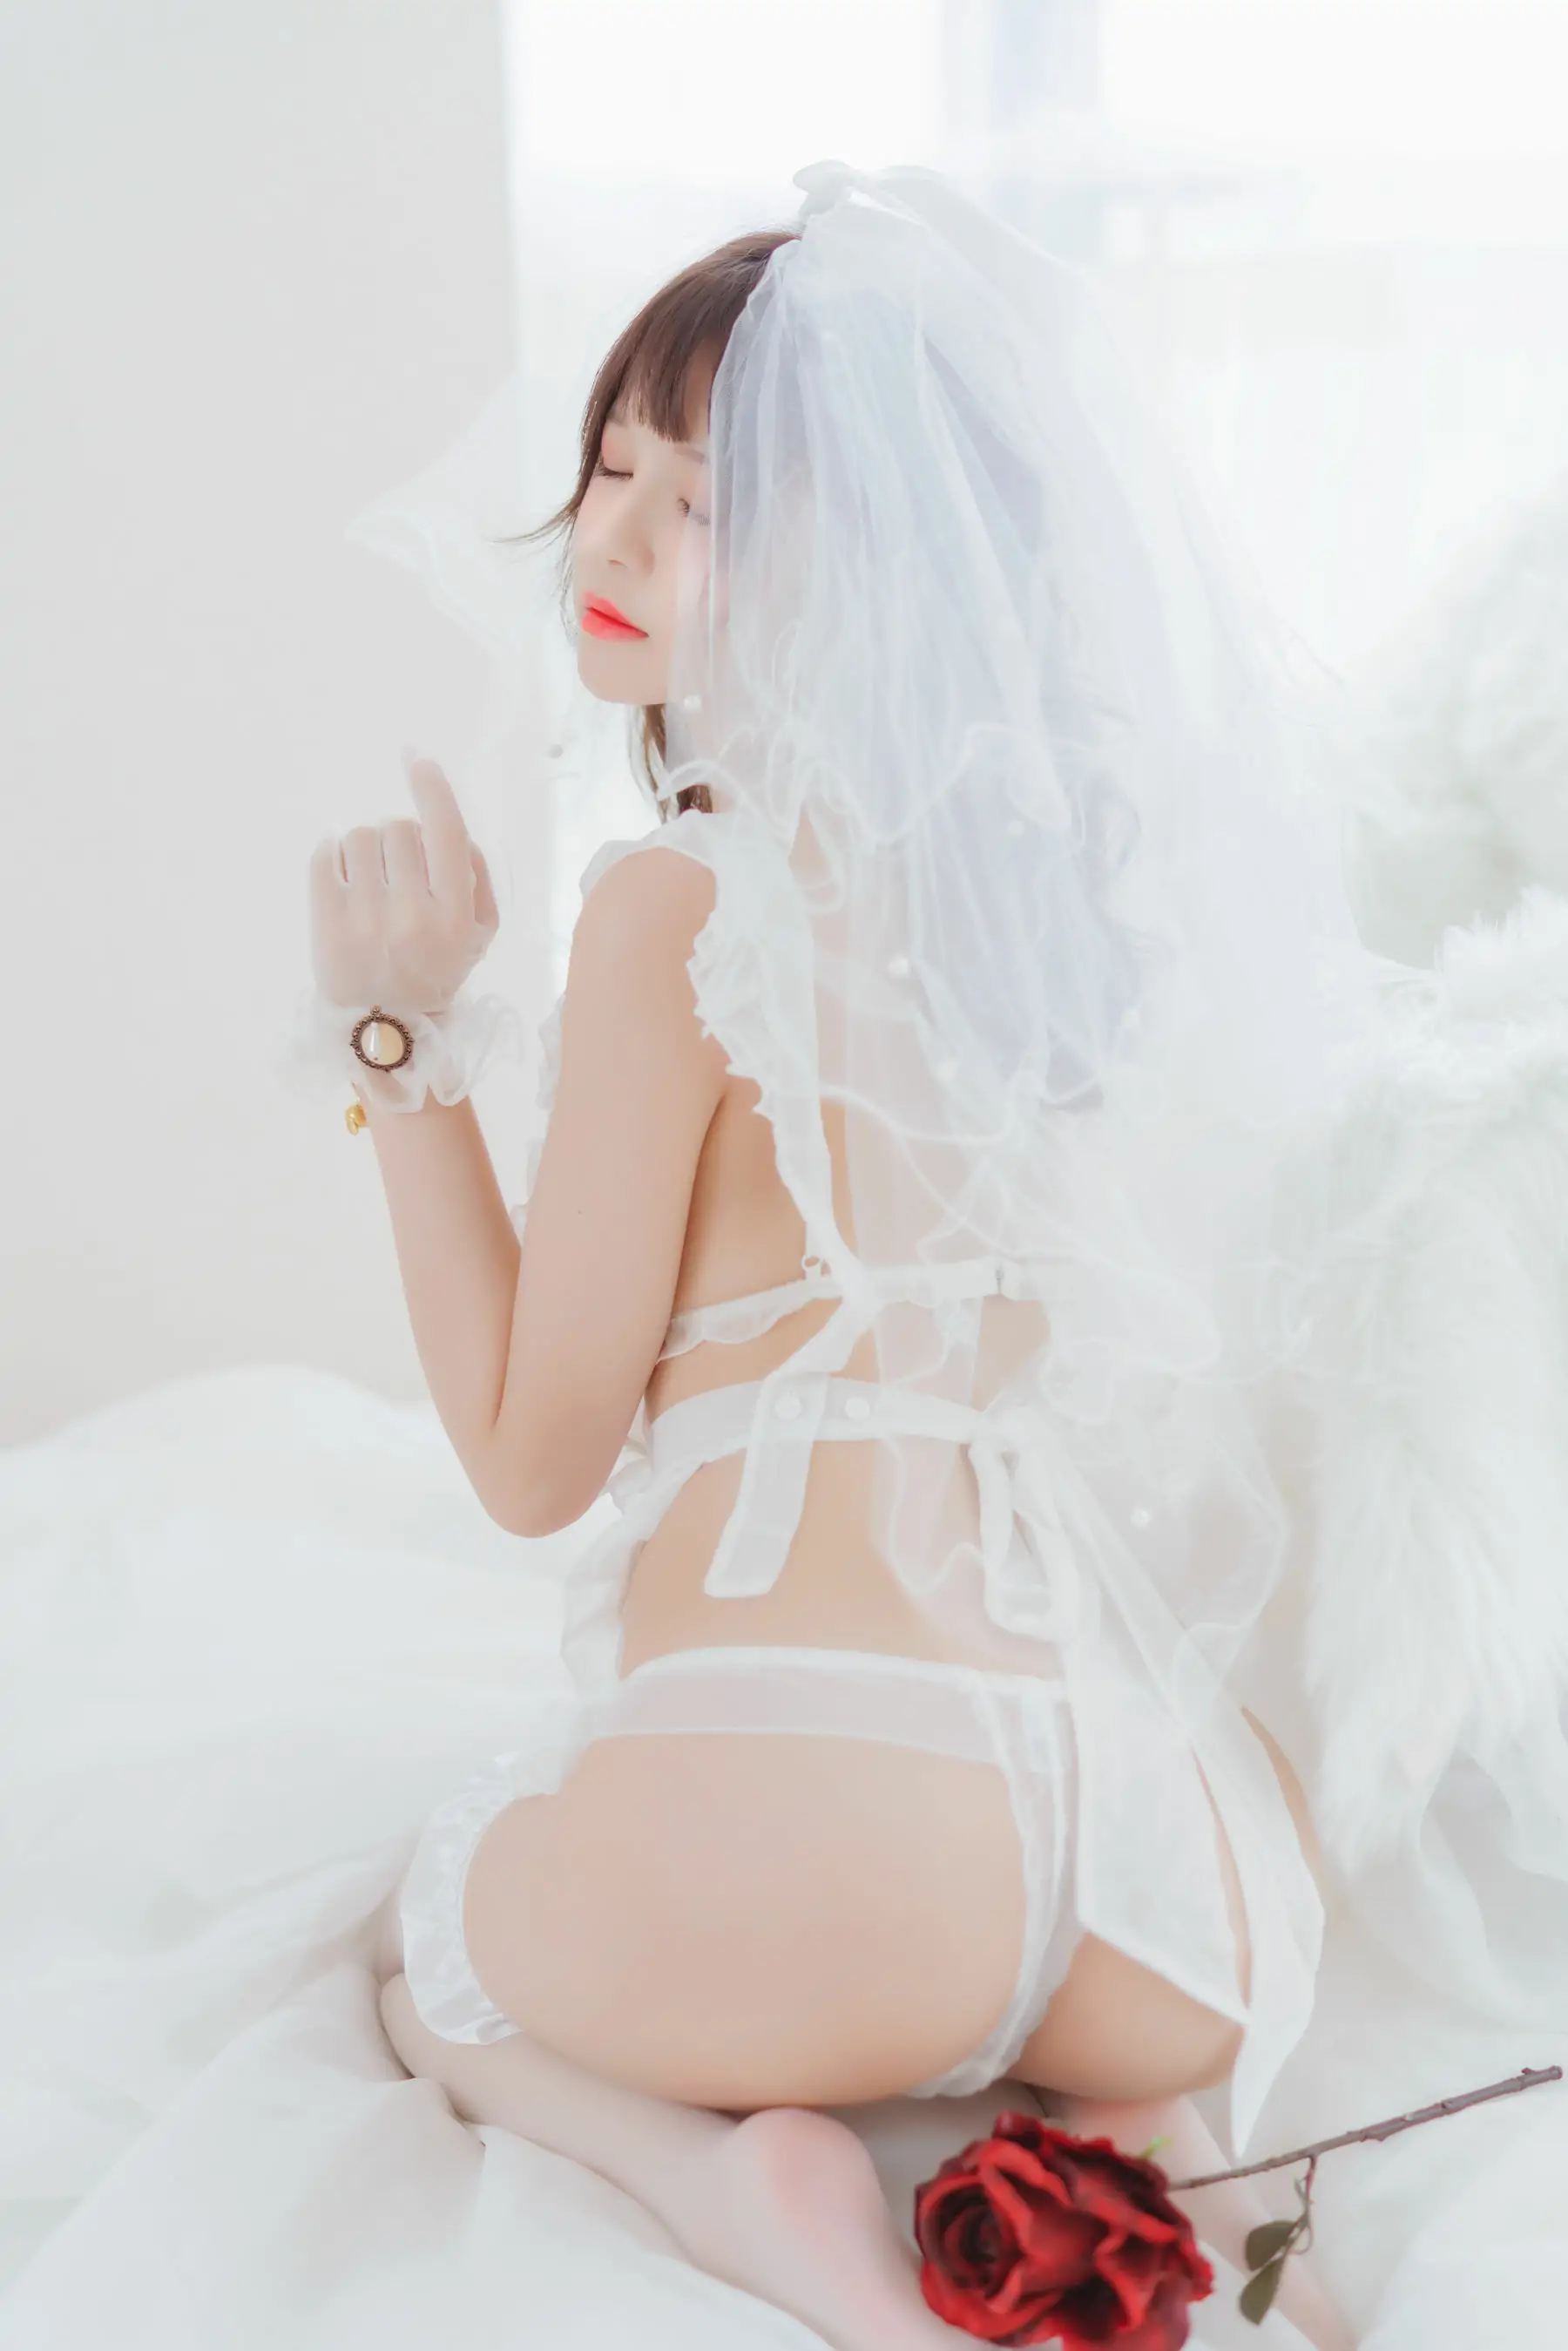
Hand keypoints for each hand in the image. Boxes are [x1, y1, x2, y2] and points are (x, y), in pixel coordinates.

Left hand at [310, 756, 498, 1014]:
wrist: (387, 1033)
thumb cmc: (437, 974)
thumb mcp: (479, 935)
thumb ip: (476, 876)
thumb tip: (449, 825)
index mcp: (454, 915)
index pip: (444, 831)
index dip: (432, 787)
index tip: (417, 759)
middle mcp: (411, 914)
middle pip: (398, 828)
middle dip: (400, 841)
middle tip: (400, 875)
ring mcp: (365, 918)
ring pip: (360, 836)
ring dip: (367, 850)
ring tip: (372, 885)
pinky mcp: (326, 923)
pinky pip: (324, 854)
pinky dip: (333, 857)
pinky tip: (345, 883)